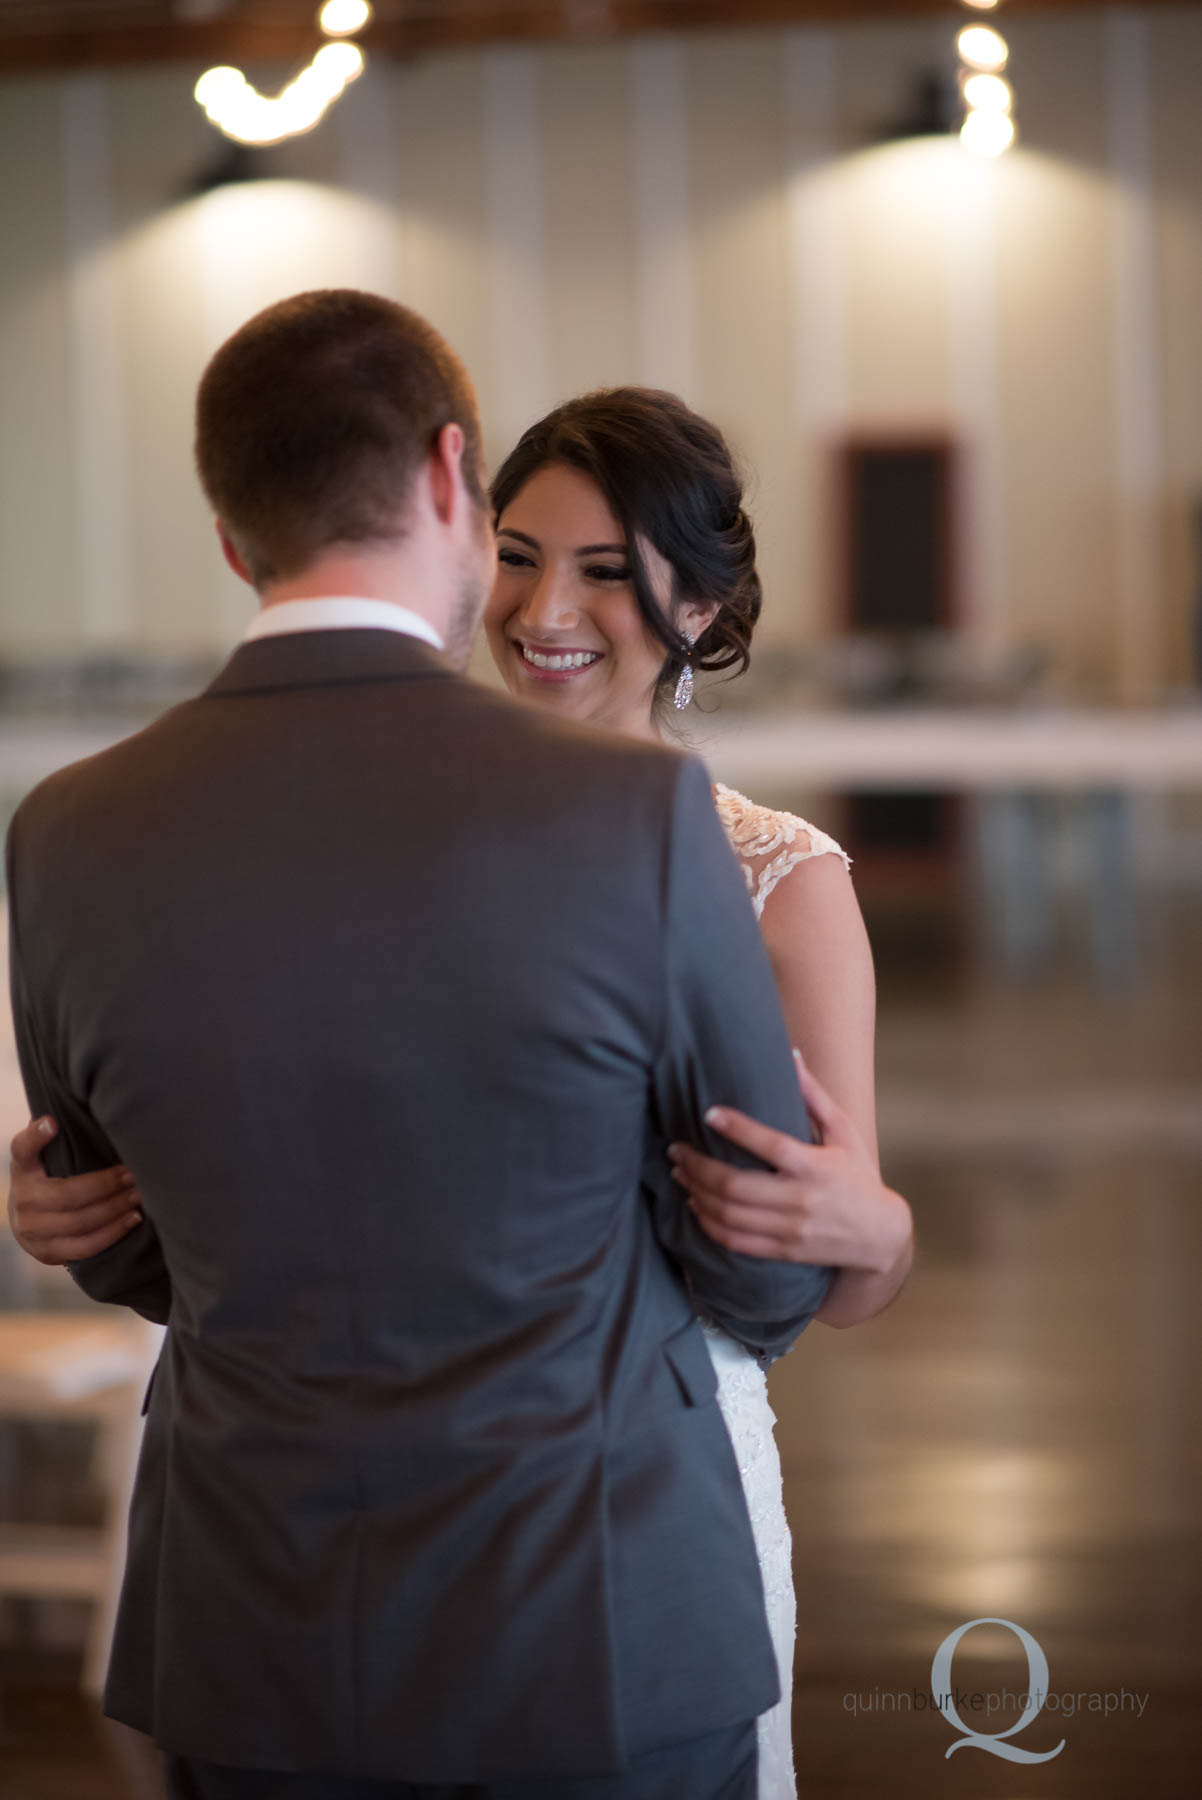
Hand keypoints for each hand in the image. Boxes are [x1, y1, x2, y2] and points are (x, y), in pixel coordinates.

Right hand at [6, 1117, 142, 1264]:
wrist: (28, 1222)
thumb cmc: (51, 1178)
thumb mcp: (47, 1156)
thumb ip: (60, 1136)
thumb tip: (75, 1111)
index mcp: (24, 1168)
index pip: (22, 1149)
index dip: (36, 1136)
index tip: (53, 1123)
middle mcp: (23, 1199)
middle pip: (68, 1194)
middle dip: (107, 1185)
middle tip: (135, 1175)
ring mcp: (32, 1230)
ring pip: (80, 1222)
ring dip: (115, 1208)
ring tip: (140, 1195)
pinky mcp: (46, 1253)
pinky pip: (84, 1246)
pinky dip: (112, 1233)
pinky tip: (133, 1218)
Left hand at [669, 1051, 911, 1271]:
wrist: (879, 1235)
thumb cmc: (858, 1174)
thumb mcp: (844, 1131)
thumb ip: (814, 1096)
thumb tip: (791, 1053)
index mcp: (816, 1166)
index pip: (770, 1146)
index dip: (736, 1128)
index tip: (707, 1113)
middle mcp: (801, 1200)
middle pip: (736, 1185)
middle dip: (698, 1166)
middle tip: (676, 1148)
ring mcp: (790, 1230)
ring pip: (729, 1215)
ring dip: (696, 1193)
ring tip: (679, 1173)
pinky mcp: (783, 1251)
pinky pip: (735, 1241)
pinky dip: (708, 1224)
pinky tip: (695, 1205)